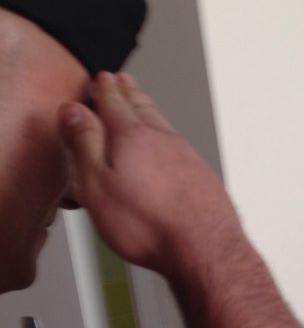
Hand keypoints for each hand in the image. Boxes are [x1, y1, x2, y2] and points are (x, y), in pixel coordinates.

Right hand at [58, 72, 240, 277]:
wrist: (206, 249)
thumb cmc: (150, 225)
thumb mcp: (97, 184)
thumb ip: (84, 144)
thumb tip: (73, 110)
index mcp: (133, 137)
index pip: (114, 103)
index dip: (104, 90)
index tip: (101, 78)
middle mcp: (164, 141)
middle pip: (143, 109)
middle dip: (129, 93)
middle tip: (122, 81)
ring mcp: (189, 158)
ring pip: (164, 126)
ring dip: (150, 111)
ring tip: (142, 103)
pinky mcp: (204, 178)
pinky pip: (181, 147)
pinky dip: (168, 137)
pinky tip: (170, 146)